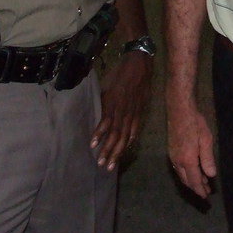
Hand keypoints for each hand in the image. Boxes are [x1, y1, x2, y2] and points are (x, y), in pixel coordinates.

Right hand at [92, 52, 152, 170]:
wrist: (138, 64)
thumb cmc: (138, 80)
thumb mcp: (140, 99)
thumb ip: (134, 112)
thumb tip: (128, 123)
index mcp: (136, 116)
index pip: (129, 138)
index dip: (122, 151)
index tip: (115, 162)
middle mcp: (129, 117)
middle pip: (121, 140)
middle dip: (114, 155)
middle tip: (106, 168)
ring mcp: (120, 111)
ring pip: (113, 135)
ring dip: (106, 149)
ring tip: (99, 160)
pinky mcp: (111, 103)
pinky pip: (104, 122)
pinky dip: (99, 133)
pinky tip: (92, 142)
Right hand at [166, 97, 216, 197]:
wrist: (179, 110)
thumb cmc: (195, 123)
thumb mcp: (206, 140)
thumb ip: (208, 159)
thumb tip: (211, 175)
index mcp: (188, 160)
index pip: (194, 180)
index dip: (200, 190)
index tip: (206, 197)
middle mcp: (178, 161)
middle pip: (186, 180)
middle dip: (196, 187)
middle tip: (206, 192)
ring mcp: (173, 156)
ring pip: (181, 175)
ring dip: (191, 181)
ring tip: (201, 184)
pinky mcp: (171, 152)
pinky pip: (178, 169)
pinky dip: (186, 174)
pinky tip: (192, 172)